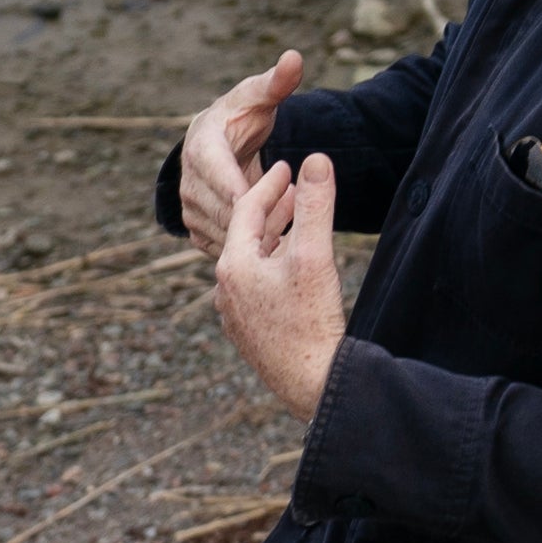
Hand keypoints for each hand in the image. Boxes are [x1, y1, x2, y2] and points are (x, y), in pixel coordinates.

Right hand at [179, 49, 305, 255]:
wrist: (220, 144)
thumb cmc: (242, 117)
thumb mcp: (259, 97)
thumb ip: (277, 82)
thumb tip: (294, 57)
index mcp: (201, 147)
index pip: (215, 171)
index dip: (237, 186)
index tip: (264, 197)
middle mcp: (188, 180)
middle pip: (219, 208)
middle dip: (256, 215)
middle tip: (294, 215)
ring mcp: (190, 208)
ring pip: (221, 233)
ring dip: (255, 234)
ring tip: (289, 225)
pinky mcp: (197, 228)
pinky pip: (222, 247)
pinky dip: (247, 247)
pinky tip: (274, 240)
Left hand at [214, 153, 346, 418]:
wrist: (312, 383)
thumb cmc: (310, 320)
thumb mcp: (314, 255)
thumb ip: (314, 205)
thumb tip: (315, 159)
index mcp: (233, 265)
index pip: (247, 210)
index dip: (270, 185)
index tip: (288, 166)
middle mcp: (225, 288)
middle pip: (247, 236)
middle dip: (273, 210)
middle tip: (296, 187)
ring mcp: (235, 312)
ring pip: (253, 263)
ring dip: (274, 239)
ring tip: (299, 223)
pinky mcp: (250, 331)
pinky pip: (257, 287)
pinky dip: (274, 268)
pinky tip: (292, 269)